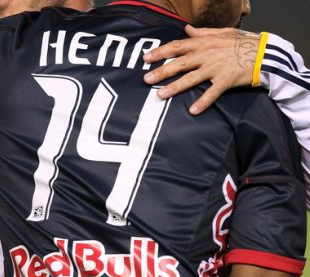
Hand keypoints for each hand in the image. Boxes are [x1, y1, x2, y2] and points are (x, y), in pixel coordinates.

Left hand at [143, 25, 260, 114]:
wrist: (265, 53)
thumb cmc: (244, 43)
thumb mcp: (223, 33)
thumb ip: (203, 33)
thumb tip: (187, 30)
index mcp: (205, 42)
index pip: (178, 46)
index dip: (161, 52)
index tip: (147, 58)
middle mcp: (207, 54)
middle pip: (180, 63)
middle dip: (161, 71)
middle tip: (146, 79)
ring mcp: (216, 68)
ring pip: (191, 78)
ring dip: (175, 87)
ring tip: (160, 95)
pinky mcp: (226, 80)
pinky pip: (212, 93)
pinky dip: (203, 102)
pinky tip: (192, 111)